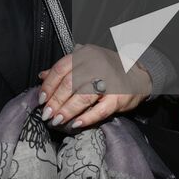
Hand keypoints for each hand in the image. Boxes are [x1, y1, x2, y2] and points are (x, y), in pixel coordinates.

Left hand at [36, 45, 151, 131]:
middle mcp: (95, 64)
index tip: (41, 99)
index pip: (61, 69)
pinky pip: (100, 109)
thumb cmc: (108, 68)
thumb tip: (41, 76)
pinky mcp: (118, 96)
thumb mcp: (85, 62)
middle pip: (70, 84)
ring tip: (57, 120)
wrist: (138, 73)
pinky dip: (87, 118)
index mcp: (84, 55)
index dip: (49, 85)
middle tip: (47, 114)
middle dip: (55, 101)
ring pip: (83, 97)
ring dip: (67, 110)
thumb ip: (64, 69)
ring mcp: (108, 80)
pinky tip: (77, 123)